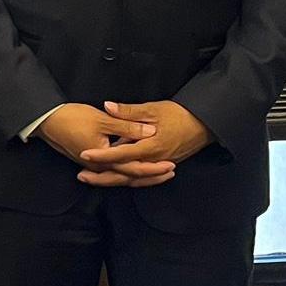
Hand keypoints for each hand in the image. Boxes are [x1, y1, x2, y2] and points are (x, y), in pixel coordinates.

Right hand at [38, 103, 173, 187]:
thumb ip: (127, 127)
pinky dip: (126, 170)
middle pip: (129, 177)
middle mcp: (99, 167)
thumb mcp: (102, 119)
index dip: (154, 168)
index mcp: (104, 158)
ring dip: (140, 175)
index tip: (170, 165)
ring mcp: (93, 165)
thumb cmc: (72, 118)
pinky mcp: (90, 160)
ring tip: (157, 172)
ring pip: (121, 176)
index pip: (134, 169)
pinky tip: (133, 165)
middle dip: (151, 176)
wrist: (46, 121)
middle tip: (170, 172)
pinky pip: (113, 170)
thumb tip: (150, 132)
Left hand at [77, 101, 212, 186]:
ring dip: (111, 179)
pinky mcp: (160, 166)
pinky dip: (126, 178)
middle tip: (81, 175)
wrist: (204, 125)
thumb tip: (107, 106)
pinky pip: (140, 177)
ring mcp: (157, 165)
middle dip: (101, 177)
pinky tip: (114, 176)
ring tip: (91, 178)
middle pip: (124, 174)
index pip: (121, 154)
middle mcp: (153, 160)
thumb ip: (128, 111)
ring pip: (131, 178)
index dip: (101, 155)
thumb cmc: (179, 115)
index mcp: (150, 147)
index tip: (84, 154)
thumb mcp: (153, 109)